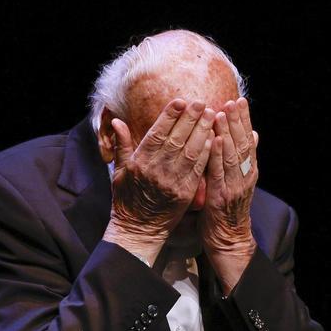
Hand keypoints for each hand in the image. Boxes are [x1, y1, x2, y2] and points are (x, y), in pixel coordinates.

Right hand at [103, 100, 215, 261]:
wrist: (138, 230)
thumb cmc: (127, 199)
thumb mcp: (120, 171)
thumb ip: (122, 145)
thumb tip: (117, 120)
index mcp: (140, 162)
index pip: (157, 133)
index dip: (169, 116)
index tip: (180, 101)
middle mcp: (156, 170)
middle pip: (176, 139)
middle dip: (190, 119)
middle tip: (202, 102)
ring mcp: (171, 182)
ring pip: (189, 152)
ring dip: (202, 132)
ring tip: (212, 115)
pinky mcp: (184, 193)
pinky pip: (197, 170)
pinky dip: (205, 154)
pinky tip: (213, 139)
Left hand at [203, 97, 258, 290]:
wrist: (229, 240)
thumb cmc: (229, 211)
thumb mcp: (240, 182)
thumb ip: (244, 159)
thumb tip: (254, 134)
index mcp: (248, 172)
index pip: (247, 141)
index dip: (244, 120)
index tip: (240, 100)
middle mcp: (244, 177)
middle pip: (242, 144)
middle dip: (237, 121)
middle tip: (233, 100)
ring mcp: (234, 186)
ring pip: (232, 155)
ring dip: (227, 133)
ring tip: (223, 113)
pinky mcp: (221, 196)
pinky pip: (219, 172)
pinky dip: (217, 155)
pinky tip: (214, 140)